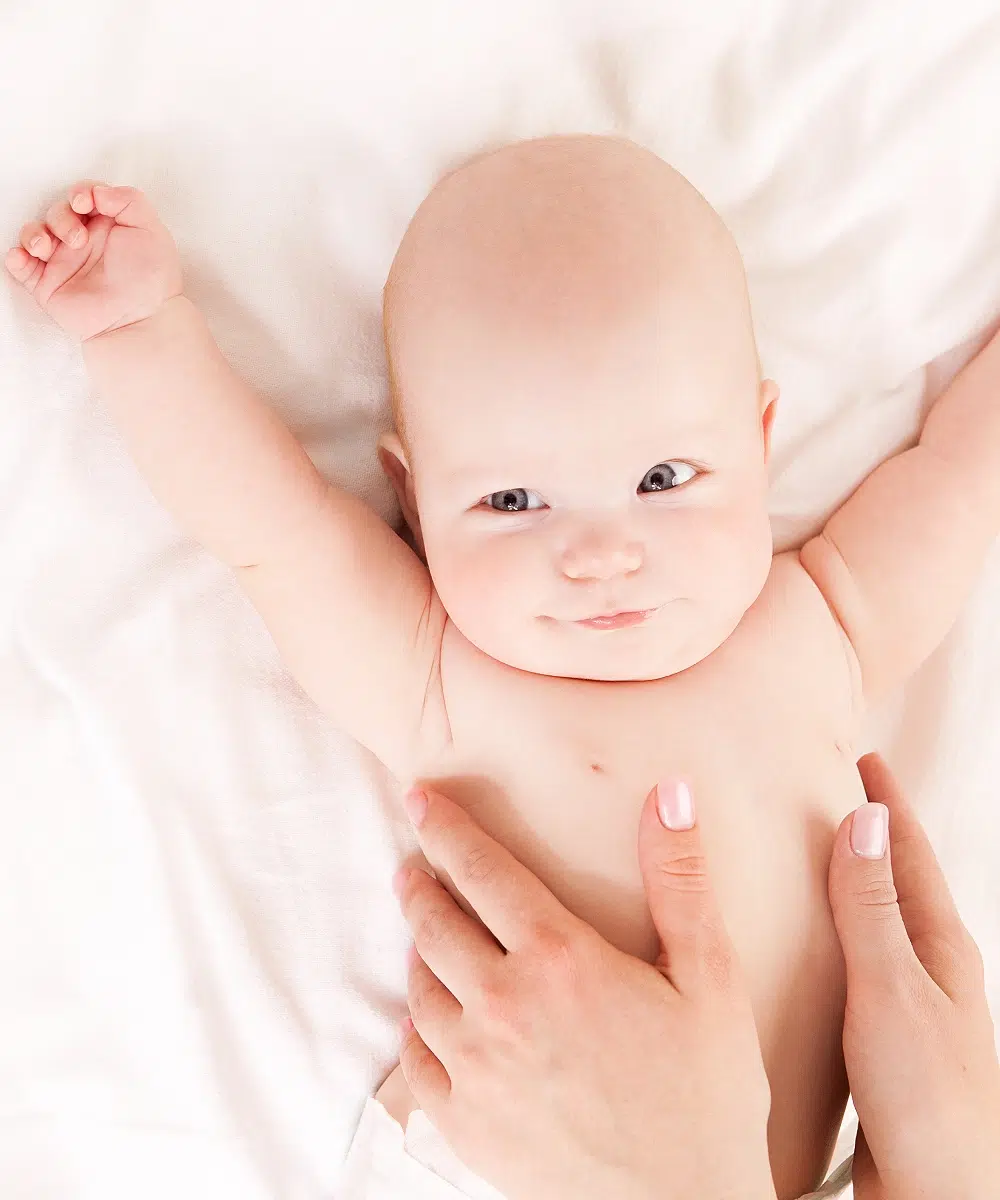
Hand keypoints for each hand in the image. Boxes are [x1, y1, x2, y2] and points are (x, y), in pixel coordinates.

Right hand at [4, 181, 182, 342]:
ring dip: (35, 234)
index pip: (83, 196)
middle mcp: (83, 242)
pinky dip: (16, 257)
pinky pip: (21, 265)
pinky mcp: (48, 285)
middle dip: (62, 218)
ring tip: (47, 249)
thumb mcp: (151, 230)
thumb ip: (128, 200)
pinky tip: (24, 257)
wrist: (140, 321)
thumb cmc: (151, 280)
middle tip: (78, 240)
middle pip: (57, 212)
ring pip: (35, 234)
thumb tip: (98, 191)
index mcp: (107, 226)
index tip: (84, 203)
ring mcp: (64, 263)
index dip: (80, 193)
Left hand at [393, 781, 775, 1199]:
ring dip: (416, 951)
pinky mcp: (465, 1124)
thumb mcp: (711, 978)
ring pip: (418, 988)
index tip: (419, 798)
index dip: (446, 829)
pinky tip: (424, 1018)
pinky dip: (413, 1026)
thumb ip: (680, 879)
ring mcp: (475, 1070)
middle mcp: (502, 1006)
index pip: (482, 871)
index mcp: (558, 959)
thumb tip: (669, 793)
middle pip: (434, 924)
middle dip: (419, 884)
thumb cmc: (707, 1095)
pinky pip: (414, 1060)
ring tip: (424, 936)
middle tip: (413, 866)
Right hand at [830, 753, 999, 1199]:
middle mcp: (929, 971)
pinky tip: (798, 949)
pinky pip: (853, 968)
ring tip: (804, 857)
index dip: (887, 802)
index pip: (909, 853)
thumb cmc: (931, 1103)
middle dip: (867, 834)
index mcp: (941, 948)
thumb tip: (865, 819)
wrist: (941, 1199)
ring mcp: (907, 1007)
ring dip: (844, 885)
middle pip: (896, 882)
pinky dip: (828, 938)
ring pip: (872, 926)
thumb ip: (872, 907)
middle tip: (828, 793)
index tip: (863, 757)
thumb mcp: (893, 990)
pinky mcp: (880, 1043)